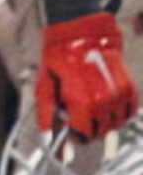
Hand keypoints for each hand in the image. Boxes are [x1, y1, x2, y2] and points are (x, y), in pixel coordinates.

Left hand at [36, 13, 138, 136]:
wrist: (80, 34)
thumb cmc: (59, 60)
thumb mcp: (45, 89)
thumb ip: (48, 118)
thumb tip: (51, 140)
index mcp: (83, 102)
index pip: (85, 135)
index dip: (76, 136)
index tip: (71, 132)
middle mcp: (105, 99)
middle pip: (102, 131)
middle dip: (90, 130)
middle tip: (80, 120)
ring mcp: (119, 92)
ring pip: (118, 123)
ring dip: (105, 122)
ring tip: (92, 110)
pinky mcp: (129, 84)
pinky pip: (130, 109)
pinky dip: (120, 112)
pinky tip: (107, 105)